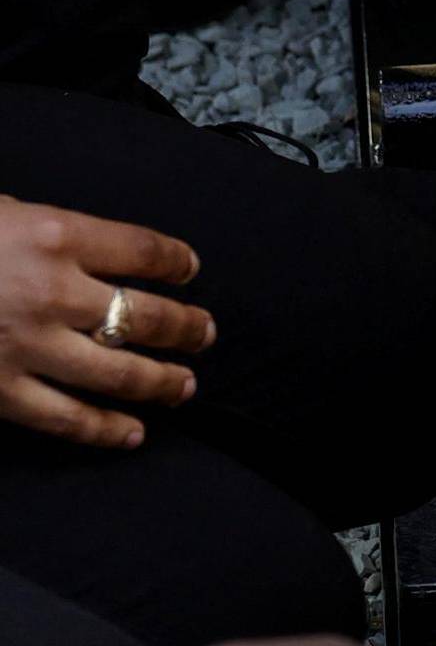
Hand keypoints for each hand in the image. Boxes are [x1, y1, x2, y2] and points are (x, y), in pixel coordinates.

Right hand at [0, 197, 211, 449]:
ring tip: (186, 384)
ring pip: (118, 371)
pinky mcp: (2, 392)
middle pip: (142, 313)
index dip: (174, 260)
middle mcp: (55, 290)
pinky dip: (106, 430)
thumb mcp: (3, 212)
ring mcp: (30, 346)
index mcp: (55, 233)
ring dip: (160, 379)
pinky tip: (133, 433)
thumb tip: (94, 253)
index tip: (190, 269)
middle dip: (183, 326)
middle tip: (205, 333)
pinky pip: (67, 418)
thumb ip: (49, 234)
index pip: (140, 248)